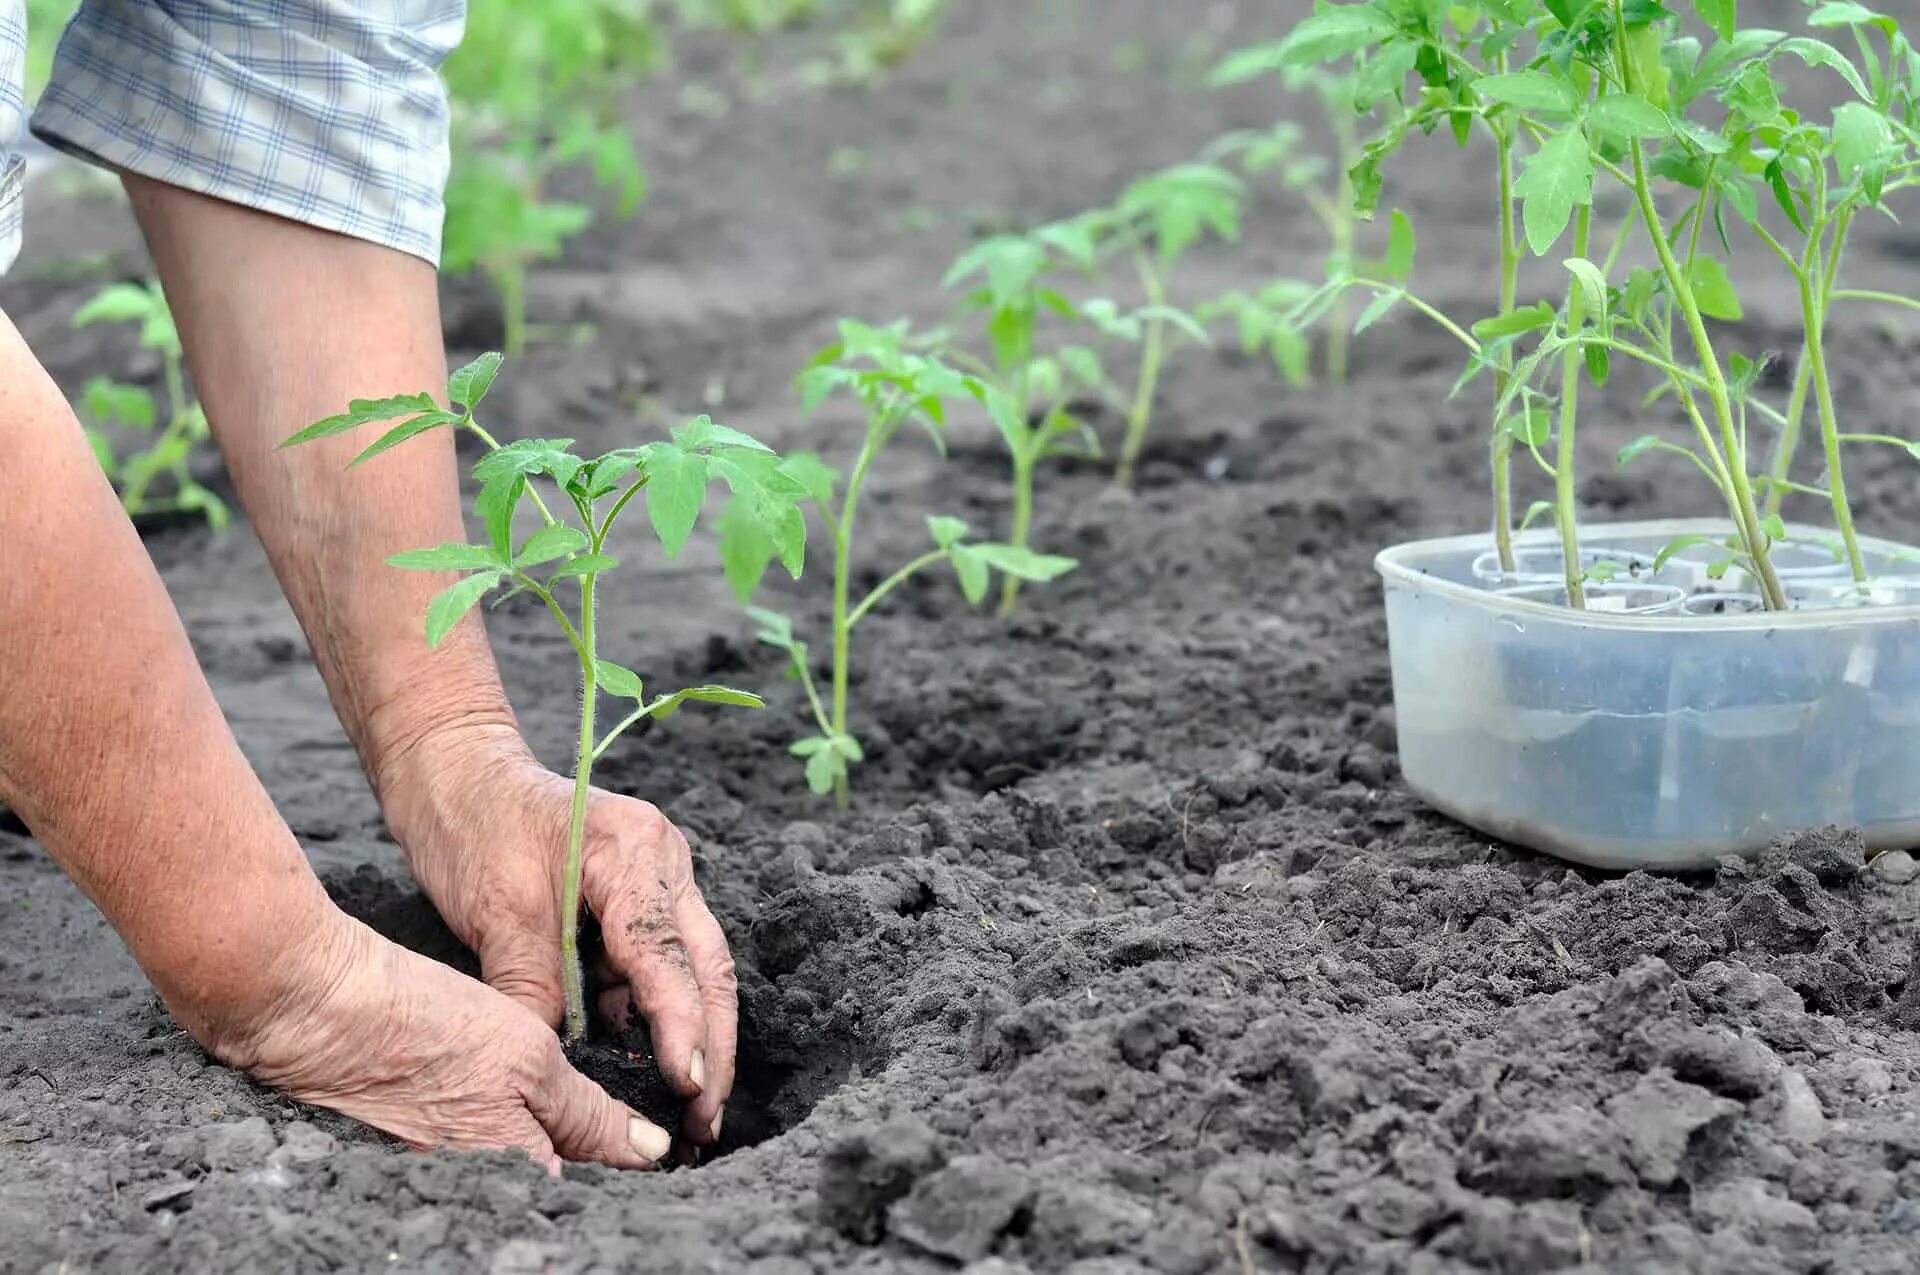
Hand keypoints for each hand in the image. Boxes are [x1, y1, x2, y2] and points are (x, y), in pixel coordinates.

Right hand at [213, 913, 673, 1172]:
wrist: (316, 1011)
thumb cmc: (425, 1025)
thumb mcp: (529, 1057)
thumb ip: (590, 1114)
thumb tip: (650, 1152)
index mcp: (515, 1178)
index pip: (593, 1194)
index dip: (629, 1172)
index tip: (660, 1145)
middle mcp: (479, 1196)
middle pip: (555, 1190)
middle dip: (591, 1164)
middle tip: (623, 1127)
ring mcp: (443, 1181)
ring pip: (520, 1172)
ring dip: (551, 1150)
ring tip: (573, 1113)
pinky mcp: (417, 1160)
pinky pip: (481, 1161)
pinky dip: (505, 1138)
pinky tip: (506, 1104)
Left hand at [377, 725, 736, 1147]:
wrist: (455, 771)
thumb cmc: (471, 826)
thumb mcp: (497, 915)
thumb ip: (534, 990)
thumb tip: (557, 1068)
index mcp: (635, 852)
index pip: (668, 954)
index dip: (682, 1026)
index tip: (688, 1086)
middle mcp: (665, 861)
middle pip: (709, 966)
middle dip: (713, 1045)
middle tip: (706, 1120)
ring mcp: (661, 877)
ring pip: (695, 968)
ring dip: (694, 1034)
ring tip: (688, 1107)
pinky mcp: (642, 896)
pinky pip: (660, 962)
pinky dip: (655, 1011)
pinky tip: (646, 1061)